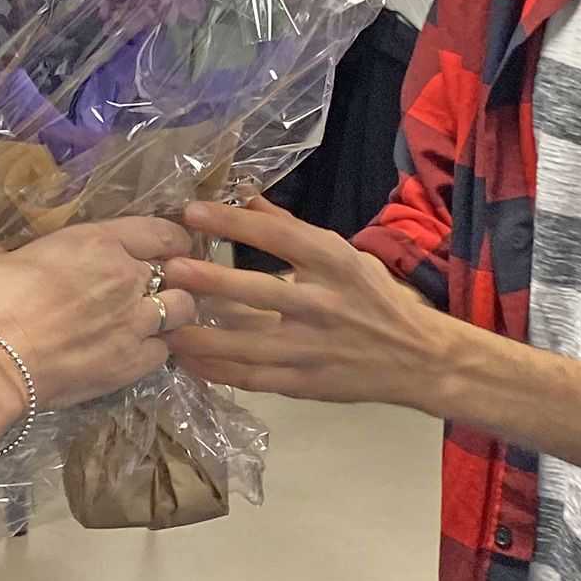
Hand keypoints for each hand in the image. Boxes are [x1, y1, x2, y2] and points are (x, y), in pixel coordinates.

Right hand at [0, 216, 193, 405]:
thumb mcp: (0, 256)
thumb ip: (23, 249)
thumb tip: (15, 252)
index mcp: (98, 243)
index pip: (160, 232)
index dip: (171, 240)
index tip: (171, 247)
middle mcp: (126, 277)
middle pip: (176, 272)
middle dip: (170, 278)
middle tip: (154, 288)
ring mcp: (135, 321)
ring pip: (182, 310)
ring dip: (171, 312)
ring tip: (153, 321)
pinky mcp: (133, 362)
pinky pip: (164, 351)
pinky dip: (154, 350)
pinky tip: (136, 352)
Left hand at [160, 198, 441, 408]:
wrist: (419, 359)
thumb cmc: (376, 298)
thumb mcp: (344, 254)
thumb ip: (292, 229)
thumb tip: (245, 195)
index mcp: (335, 264)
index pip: (279, 236)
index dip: (233, 223)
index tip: (192, 212)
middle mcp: (323, 305)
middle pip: (260, 291)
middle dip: (211, 280)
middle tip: (170, 270)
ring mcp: (313, 349)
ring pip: (246, 344)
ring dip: (200, 335)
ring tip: (162, 322)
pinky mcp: (304, 384)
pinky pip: (251, 378)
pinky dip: (215, 371)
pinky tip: (186, 360)